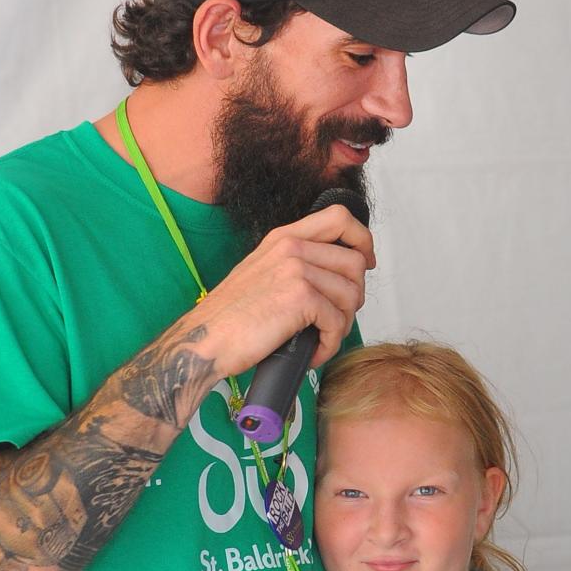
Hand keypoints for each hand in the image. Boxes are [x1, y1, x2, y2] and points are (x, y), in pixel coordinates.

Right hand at [195, 203, 374, 375]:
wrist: (205, 341)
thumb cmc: (230, 318)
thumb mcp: (262, 273)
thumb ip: (294, 264)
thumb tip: (332, 277)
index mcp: (283, 238)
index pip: (340, 218)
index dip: (363, 240)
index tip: (366, 263)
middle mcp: (291, 248)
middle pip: (354, 262)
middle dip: (355, 295)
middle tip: (338, 317)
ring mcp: (296, 270)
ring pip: (351, 294)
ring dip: (343, 324)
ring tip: (322, 338)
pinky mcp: (300, 298)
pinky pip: (338, 323)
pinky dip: (330, 344)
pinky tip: (313, 353)